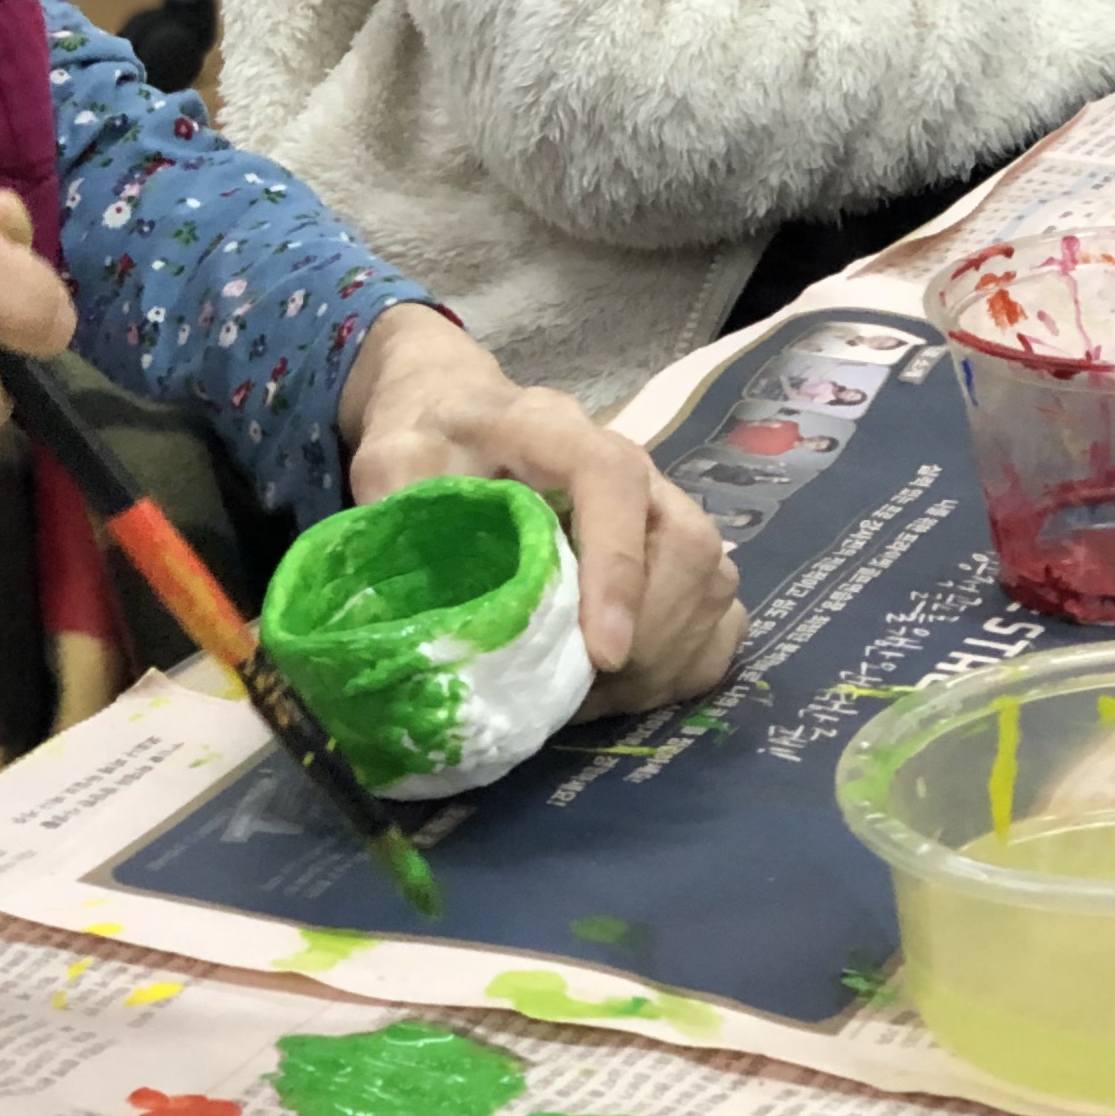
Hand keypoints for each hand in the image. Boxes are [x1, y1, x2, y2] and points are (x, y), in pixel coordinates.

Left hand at [340, 303, 743, 718]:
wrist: (463, 418)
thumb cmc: (430, 438)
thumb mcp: (393, 456)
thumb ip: (398, 507)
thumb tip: (412, 599)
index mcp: (559, 432)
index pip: (613, 481)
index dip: (618, 569)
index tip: (602, 653)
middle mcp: (633, 466)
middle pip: (686, 543)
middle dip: (646, 636)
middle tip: (580, 691)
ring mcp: (664, 507)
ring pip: (712, 579)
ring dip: (665, 656)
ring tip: (593, 698)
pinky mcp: (674, 548)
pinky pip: (721, 610)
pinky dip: (690, 661)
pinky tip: (634, 688)